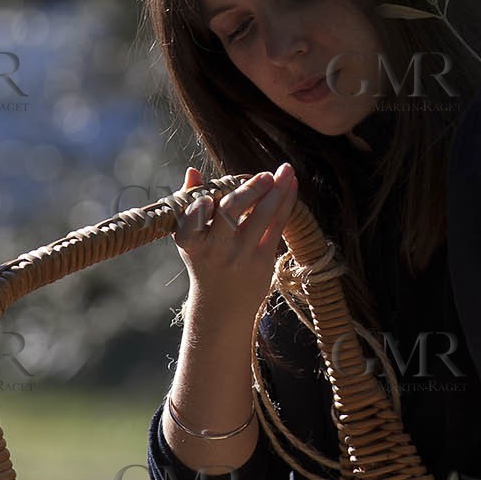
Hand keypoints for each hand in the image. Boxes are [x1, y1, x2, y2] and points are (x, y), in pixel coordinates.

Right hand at [174, 163, 298, 320]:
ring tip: (285, 170)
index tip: (209, 197)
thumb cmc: (204, 262)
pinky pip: (276, 226)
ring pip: (261, 216)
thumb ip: (189, 204)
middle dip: (250, 189)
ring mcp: (240, 256)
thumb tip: (192, 171)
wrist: (222, 309)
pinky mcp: (263, 261)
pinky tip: (291, 185)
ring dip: (276, 190)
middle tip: (266, 174)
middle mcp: (215, 249)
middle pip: (231, 212)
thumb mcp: (190, 240)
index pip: (191, 221)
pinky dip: (286, 203)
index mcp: (191, 243)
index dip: (199, 209)